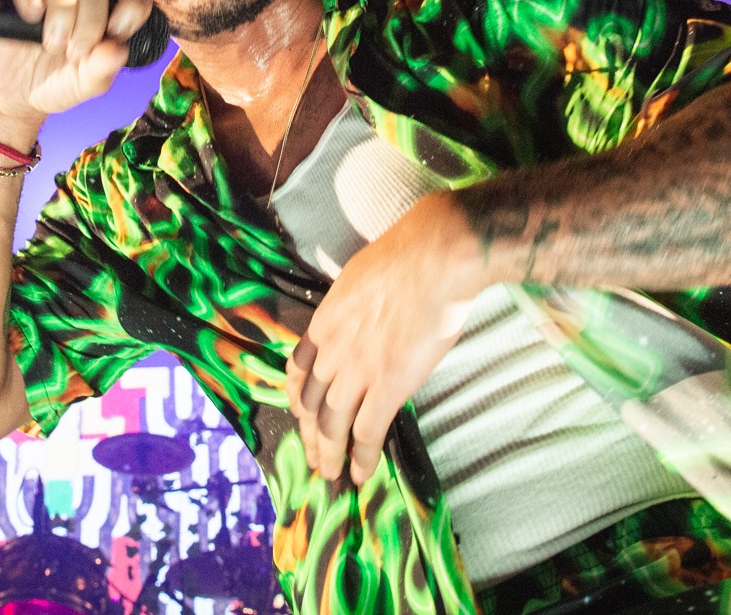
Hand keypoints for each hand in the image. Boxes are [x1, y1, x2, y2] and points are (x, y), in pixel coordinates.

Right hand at [0, 0, 155, 129]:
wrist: (15, 93)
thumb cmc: (58, 82)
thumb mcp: (86, 84)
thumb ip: (104, 69)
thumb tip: (118, 50)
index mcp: (108, 6)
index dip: (131, 4)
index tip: (115, 33)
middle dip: (89, 22)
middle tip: (74, 53)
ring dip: (60, 13)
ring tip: (51, 44)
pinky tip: (30, 18)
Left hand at [284, 193, 486, 484]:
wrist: (433, 257)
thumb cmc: (407, 258)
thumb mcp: (360, 279)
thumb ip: (355, 307)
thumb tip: (366, 315)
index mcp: (325, 321)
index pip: (298, 368)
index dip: (297, 397)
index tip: (300, 413)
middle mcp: (333, 350)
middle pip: (311, 402)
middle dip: (310, 435)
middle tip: (314, 458)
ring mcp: (358, 370)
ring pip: (332, 423)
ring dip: (330, 454)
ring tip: (332, 474)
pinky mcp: (388, 385)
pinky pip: (368, 431)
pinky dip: (362, 458)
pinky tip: (361, 474)